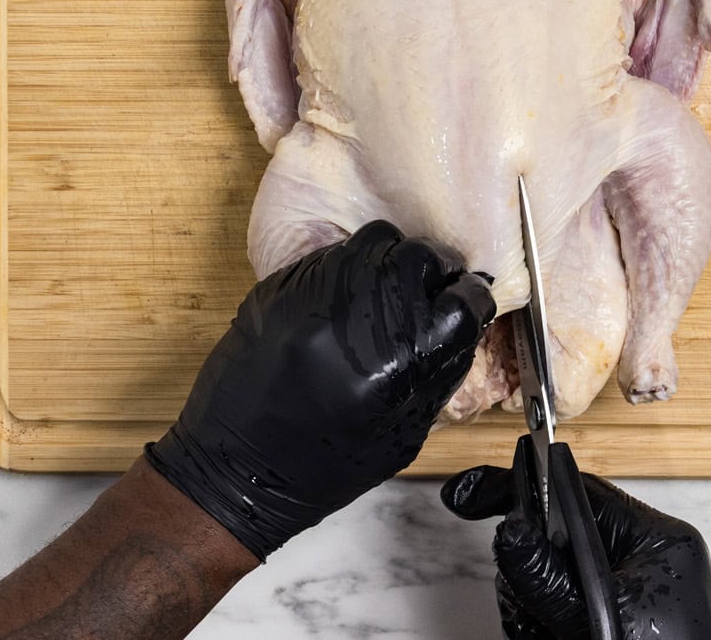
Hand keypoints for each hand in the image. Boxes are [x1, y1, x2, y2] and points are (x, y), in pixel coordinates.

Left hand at [147, 220, 495, 559]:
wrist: (239, 469)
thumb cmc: (325, 465)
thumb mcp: (404, 432)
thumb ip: (436, 372)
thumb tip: (457, 325)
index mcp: (402, 364)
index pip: (463, 302)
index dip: (470, 300)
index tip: (465, 302)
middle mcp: (362, 320)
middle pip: (421, 258)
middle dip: (433, 271)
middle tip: (426, 290)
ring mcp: (319, 295)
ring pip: (378, 240)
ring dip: (391, 259)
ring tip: (385, 288)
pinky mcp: (285, 286)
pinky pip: (335, 255)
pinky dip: (351, 269)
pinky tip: (346, 298)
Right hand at [441, 463, 710, 639]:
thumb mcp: (598, 620)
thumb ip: (548, 578)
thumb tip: (510, 529)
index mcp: (656, 540)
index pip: (576, 490)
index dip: (519, 487)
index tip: (469, 493)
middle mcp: (646, 559)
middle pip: (559, 538)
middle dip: (529, 574)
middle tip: (528, 613)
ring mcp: (633, 592)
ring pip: (555, 577)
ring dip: (536, 609)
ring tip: (547, 636)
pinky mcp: (622, 620)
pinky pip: (566, 605)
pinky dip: (548, 625)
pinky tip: (550, 638)